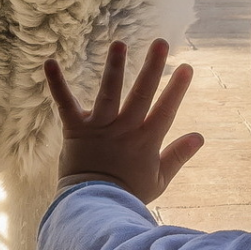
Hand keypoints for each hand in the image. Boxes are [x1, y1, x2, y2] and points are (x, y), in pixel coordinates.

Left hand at [45, 40, 204, 203]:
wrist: (93, 207)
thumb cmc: (127, 195)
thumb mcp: (159, 179)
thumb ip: (178, 155)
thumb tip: (200, 136)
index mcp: (146, 140)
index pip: (166, 110)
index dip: (177, 89)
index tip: (187, 67)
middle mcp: (125, 129)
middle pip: (142, 94)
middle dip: (153, 67)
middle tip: (161, 42)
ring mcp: (100, 127)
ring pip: (109, 93)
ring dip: (114, 68)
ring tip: (120, 44)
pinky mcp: (76, 129)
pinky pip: (65, 103)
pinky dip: (57, 83)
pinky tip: (50, 62)